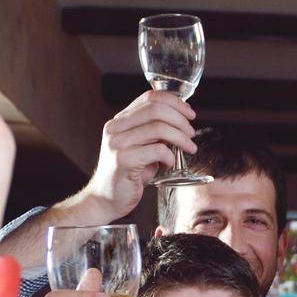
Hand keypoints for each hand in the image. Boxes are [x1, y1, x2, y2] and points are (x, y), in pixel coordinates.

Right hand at [82, 90, 196, 219]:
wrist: (105, 199)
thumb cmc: (127, 175)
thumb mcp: (140, 148)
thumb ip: (154, 133)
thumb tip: (181, 124)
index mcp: (120, 121)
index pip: (150, 97)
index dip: (174, 102)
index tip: (189, 114)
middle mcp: (116, 128)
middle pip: (156, 109)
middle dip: (181, 120)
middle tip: (191, 133)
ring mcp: (118, 143)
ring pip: (159, 128)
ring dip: (181, 138)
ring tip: (188, 148)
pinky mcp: (123, 161)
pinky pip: (157, 150)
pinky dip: (170, 156)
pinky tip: (169, 164)